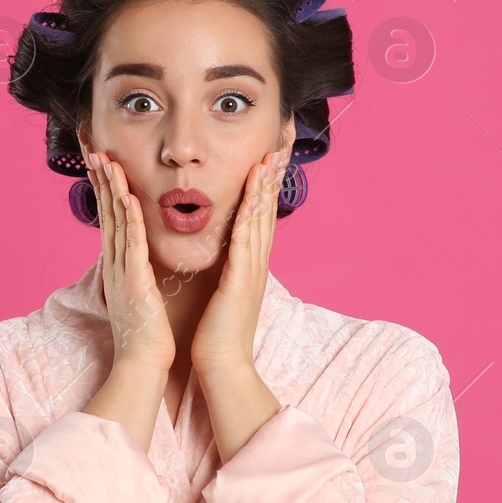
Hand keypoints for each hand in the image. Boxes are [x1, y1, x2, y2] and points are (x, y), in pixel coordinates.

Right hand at [82, 147, 174, 370]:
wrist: (144, 364)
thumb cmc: (147, 333)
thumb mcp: (140, 293)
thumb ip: (138, 271)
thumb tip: (139, 257)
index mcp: (119, 265)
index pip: (111, 218)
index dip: (105, 188)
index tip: (102, 162)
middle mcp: (115, 264)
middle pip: (106, 213)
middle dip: (101, 180)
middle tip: (94, 148)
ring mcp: (122, 271)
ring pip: (115, 222)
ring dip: (111, 190)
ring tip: (106, 160)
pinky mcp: (134, 282)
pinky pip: (131, 245)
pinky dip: (129, 220)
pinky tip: (128, 198)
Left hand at [191, 145, 288, 372]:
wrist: (222, 364)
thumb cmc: (217, 329)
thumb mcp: (223, 288)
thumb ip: (227, 264)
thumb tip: (224, 247)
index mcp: (250, 261)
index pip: (261, 210)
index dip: (267, 178)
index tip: (271, 148)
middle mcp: (257, 260)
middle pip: (269, 206)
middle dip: (275, 171)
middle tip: (283, 138)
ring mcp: (253, 269)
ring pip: (261, 218)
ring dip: (267, 184)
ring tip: (272, 153)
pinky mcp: (242, 280)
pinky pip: (246, 240)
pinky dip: (251, 213)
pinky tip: (254, 191)